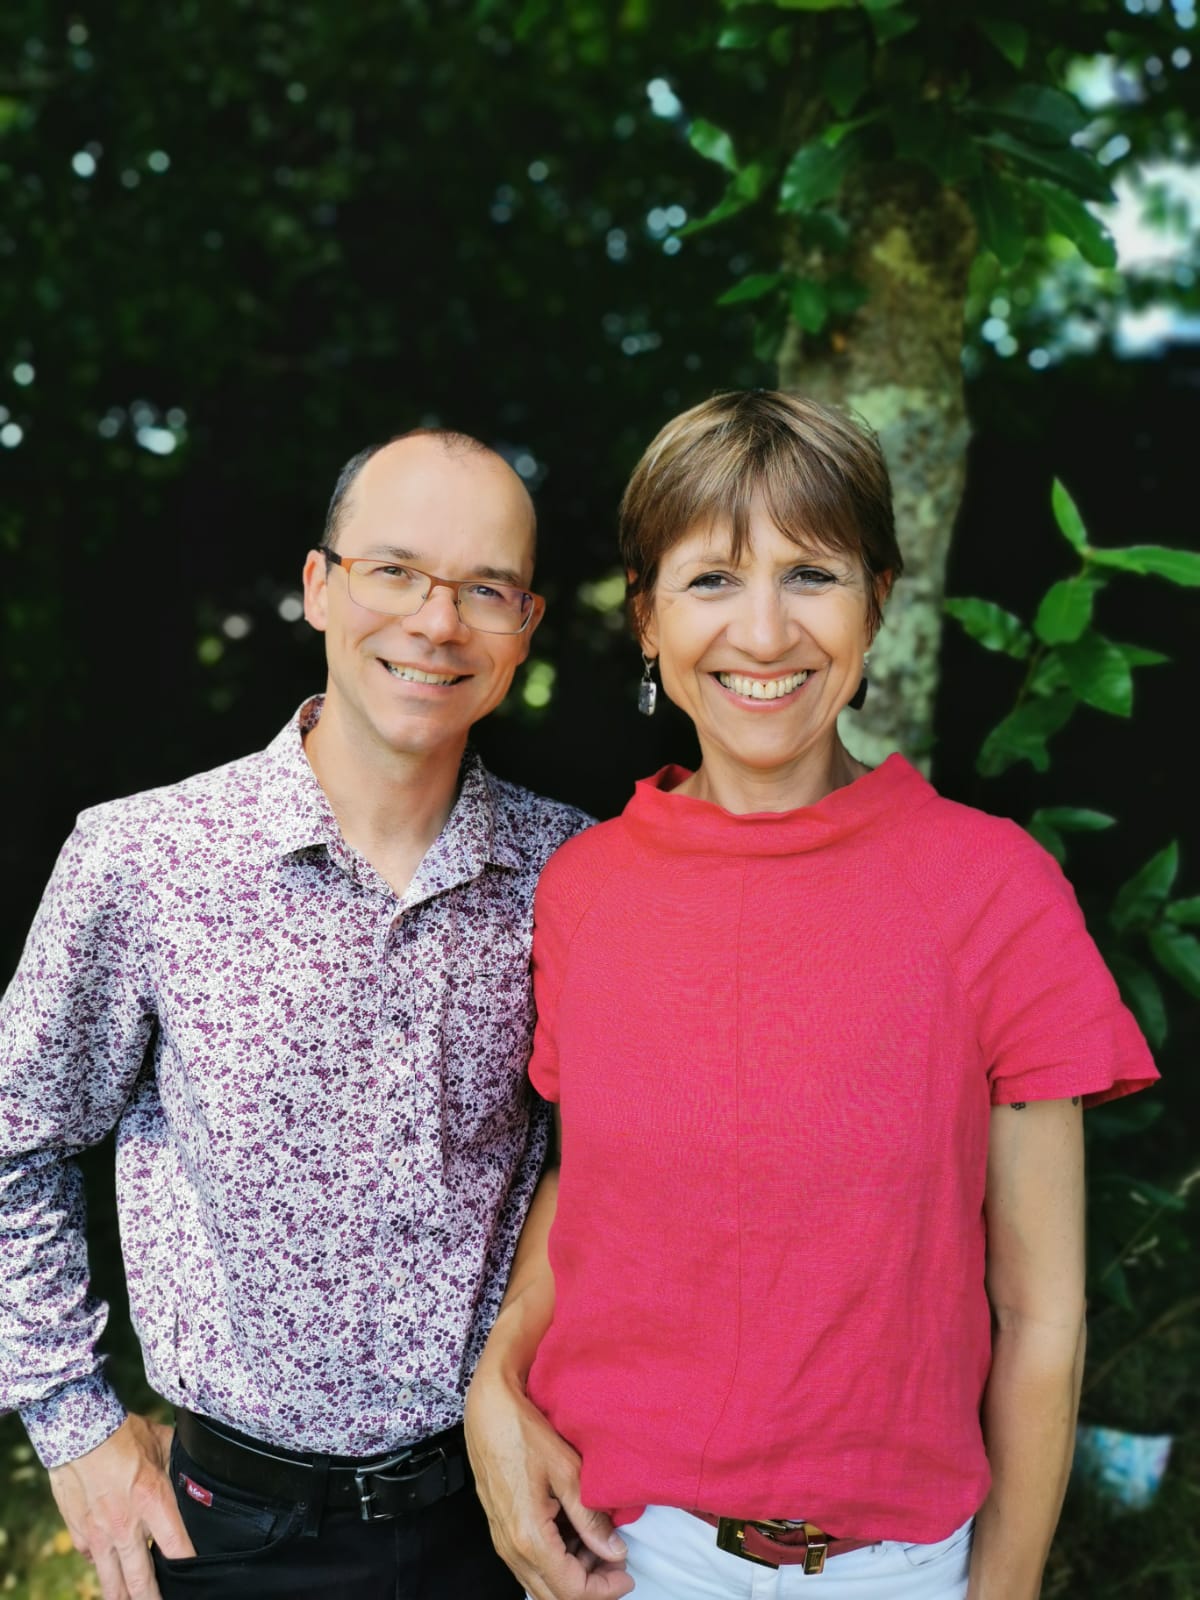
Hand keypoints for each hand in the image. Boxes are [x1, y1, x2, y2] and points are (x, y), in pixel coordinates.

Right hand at [48, 1414, 194, 1598]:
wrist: (76, 1432)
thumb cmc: (122, 1433)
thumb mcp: (160, 1443)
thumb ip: (176, 1464)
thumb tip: (194, 1472)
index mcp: (152, 1502)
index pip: (178, 1549)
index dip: (189, 1567)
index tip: (196, 1578)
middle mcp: (126, 1526)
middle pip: (142, 1580)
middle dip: (152, 1599)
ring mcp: (98, 1535)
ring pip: (113, 1583)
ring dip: (124, 1598)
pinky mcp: (78, 1533)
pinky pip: (92, 1560)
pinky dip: (103, 1567)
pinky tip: (110, 1571)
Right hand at [465, 1370, 632, 1599]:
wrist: (487, 1409)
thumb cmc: (522, 1431)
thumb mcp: (566, 1470)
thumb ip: (591, 1518)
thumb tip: (615, 1551)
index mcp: (528, 1537)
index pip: (571, 1590)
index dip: (604, 1588)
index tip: (627, 1572)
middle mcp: (511, 1548)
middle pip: (555, 1594)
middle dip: (591, 1585)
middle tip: (617, 1561)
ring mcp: (503, 1540)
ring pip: (542, 1580)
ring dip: (574, 1572)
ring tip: (601, 1542)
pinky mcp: (502, 1528)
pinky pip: (531, 1561)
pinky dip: (558, 1558)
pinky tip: (577, 1533)